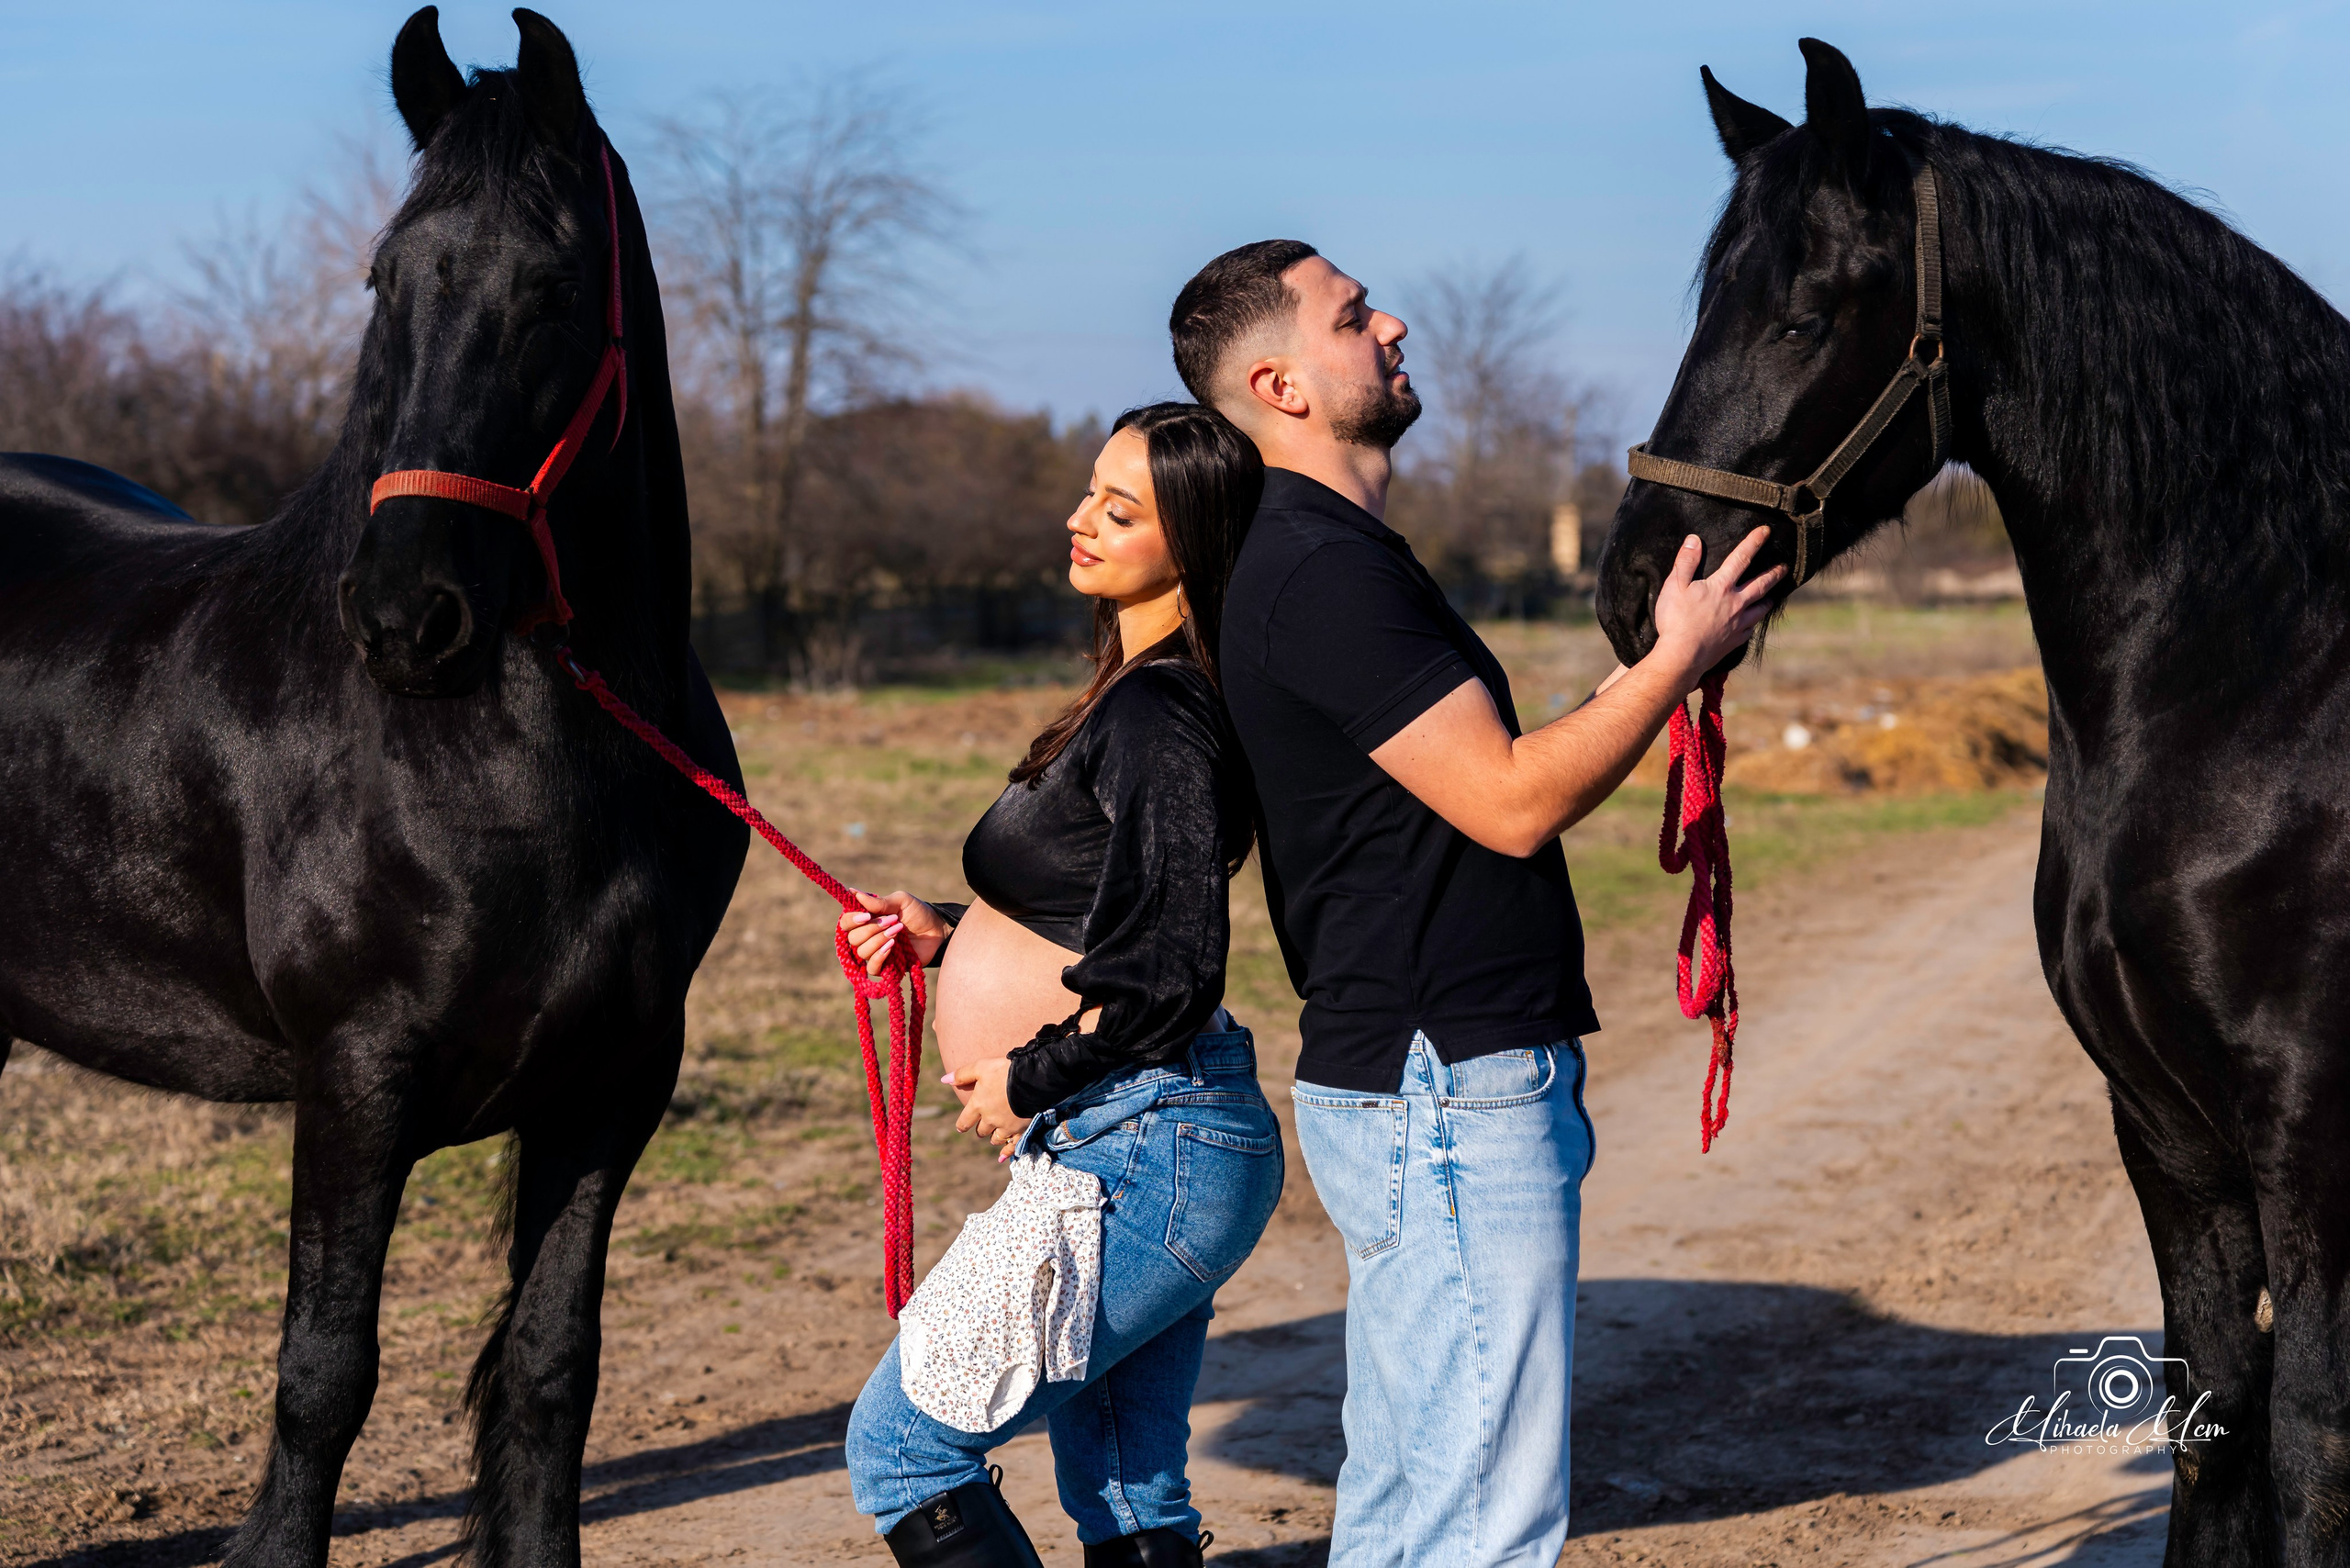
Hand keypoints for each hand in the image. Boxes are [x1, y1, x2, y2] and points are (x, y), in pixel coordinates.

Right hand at [837, 889, 952, 975]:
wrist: (937, 930)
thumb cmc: (918, 912)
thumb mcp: (900, 901)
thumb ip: (878, 901)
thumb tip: (852, 891)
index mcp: (866, 920)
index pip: (846, 922)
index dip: (852, 920)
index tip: (866, 916)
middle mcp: (867, 937)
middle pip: (852, 938)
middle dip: (871, 929)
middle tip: (892, 921)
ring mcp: (876, 952)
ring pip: (862, 952)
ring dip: (878, 940)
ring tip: (897, 932)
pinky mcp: (886, 967)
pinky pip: (872, 968)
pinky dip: (879, 957)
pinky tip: (891, 947)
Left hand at [945, 1058, 1029, 1151]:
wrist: (1031, 1078)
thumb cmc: (1004, 1070)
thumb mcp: (981, 1067)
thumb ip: (962, 1074)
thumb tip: (944, 1080)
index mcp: (978, 1105)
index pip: (965, 1121)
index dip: (963, 1124)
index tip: (961, 1128)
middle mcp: (990, 1119)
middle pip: (982, 1130)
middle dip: (981, 1129)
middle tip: (982, 1128)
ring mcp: (1006, 1126)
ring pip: (996, 1138)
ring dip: (994, 1138)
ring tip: (994, 1137)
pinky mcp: (1021, 1129)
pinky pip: (1013, 1145)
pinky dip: (1007, 1152)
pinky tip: (1002, 1157)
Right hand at [1649, 527, 1784, 686]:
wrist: (1682, 656)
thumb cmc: (1676, 620)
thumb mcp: (1674, 586)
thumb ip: (1686, 562)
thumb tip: (1694, 539)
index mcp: (1721, 587)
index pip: (1741, 558)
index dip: (1753, 542)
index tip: (1766, 531)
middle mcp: (1735, 603)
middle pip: (1760, 584)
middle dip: (1774, 573)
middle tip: (1784, 567)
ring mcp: (1738, 623)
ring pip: (1760, 608)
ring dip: (1768, 600)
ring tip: (1773, 597)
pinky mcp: (1735, 640)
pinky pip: (1750, 629)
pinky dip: (1753, 623)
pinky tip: (1752, 623)